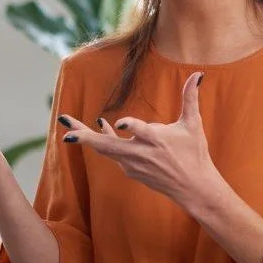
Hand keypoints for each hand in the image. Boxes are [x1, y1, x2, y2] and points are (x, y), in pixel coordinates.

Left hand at [62, 72, 216, 211]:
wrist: (193, 188)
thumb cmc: (194, 154)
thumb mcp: (193, 125)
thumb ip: (190, 98)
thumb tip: (197, 74)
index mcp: (158, 141)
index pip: (141, 132)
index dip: (131, 126)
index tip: (119, 122)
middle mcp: (142, 154)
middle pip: (108, 145)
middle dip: (85, 137)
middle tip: (65, 128)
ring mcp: (134, 165)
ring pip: (105, 149)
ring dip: (86, 137)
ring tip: (67, 124)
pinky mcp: (131, 170)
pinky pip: (112, 153)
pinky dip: (104, 140)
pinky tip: (100, 127)